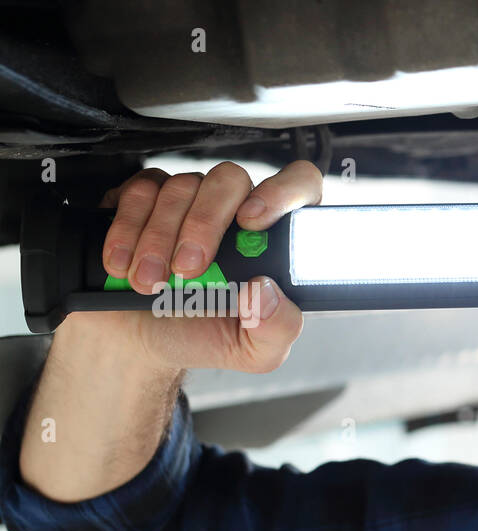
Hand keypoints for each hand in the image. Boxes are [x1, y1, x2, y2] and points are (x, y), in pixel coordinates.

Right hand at [62, 159, 323, 373]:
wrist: (141, 341)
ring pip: (181, 187)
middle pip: (231, 179)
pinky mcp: (145, 196)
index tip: (252, 222)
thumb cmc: (204, 335)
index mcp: (275, 239)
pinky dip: (128, 230)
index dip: (282, 191)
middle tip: (187, 269)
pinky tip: (124, 265)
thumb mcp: (254, 351)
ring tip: (150, 283)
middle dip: (204, 224)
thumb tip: (267, 291)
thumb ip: (278, 328)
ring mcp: (190, 198)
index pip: (300, 184)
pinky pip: (140, 191)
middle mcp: (236, 210)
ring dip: (159, 238)